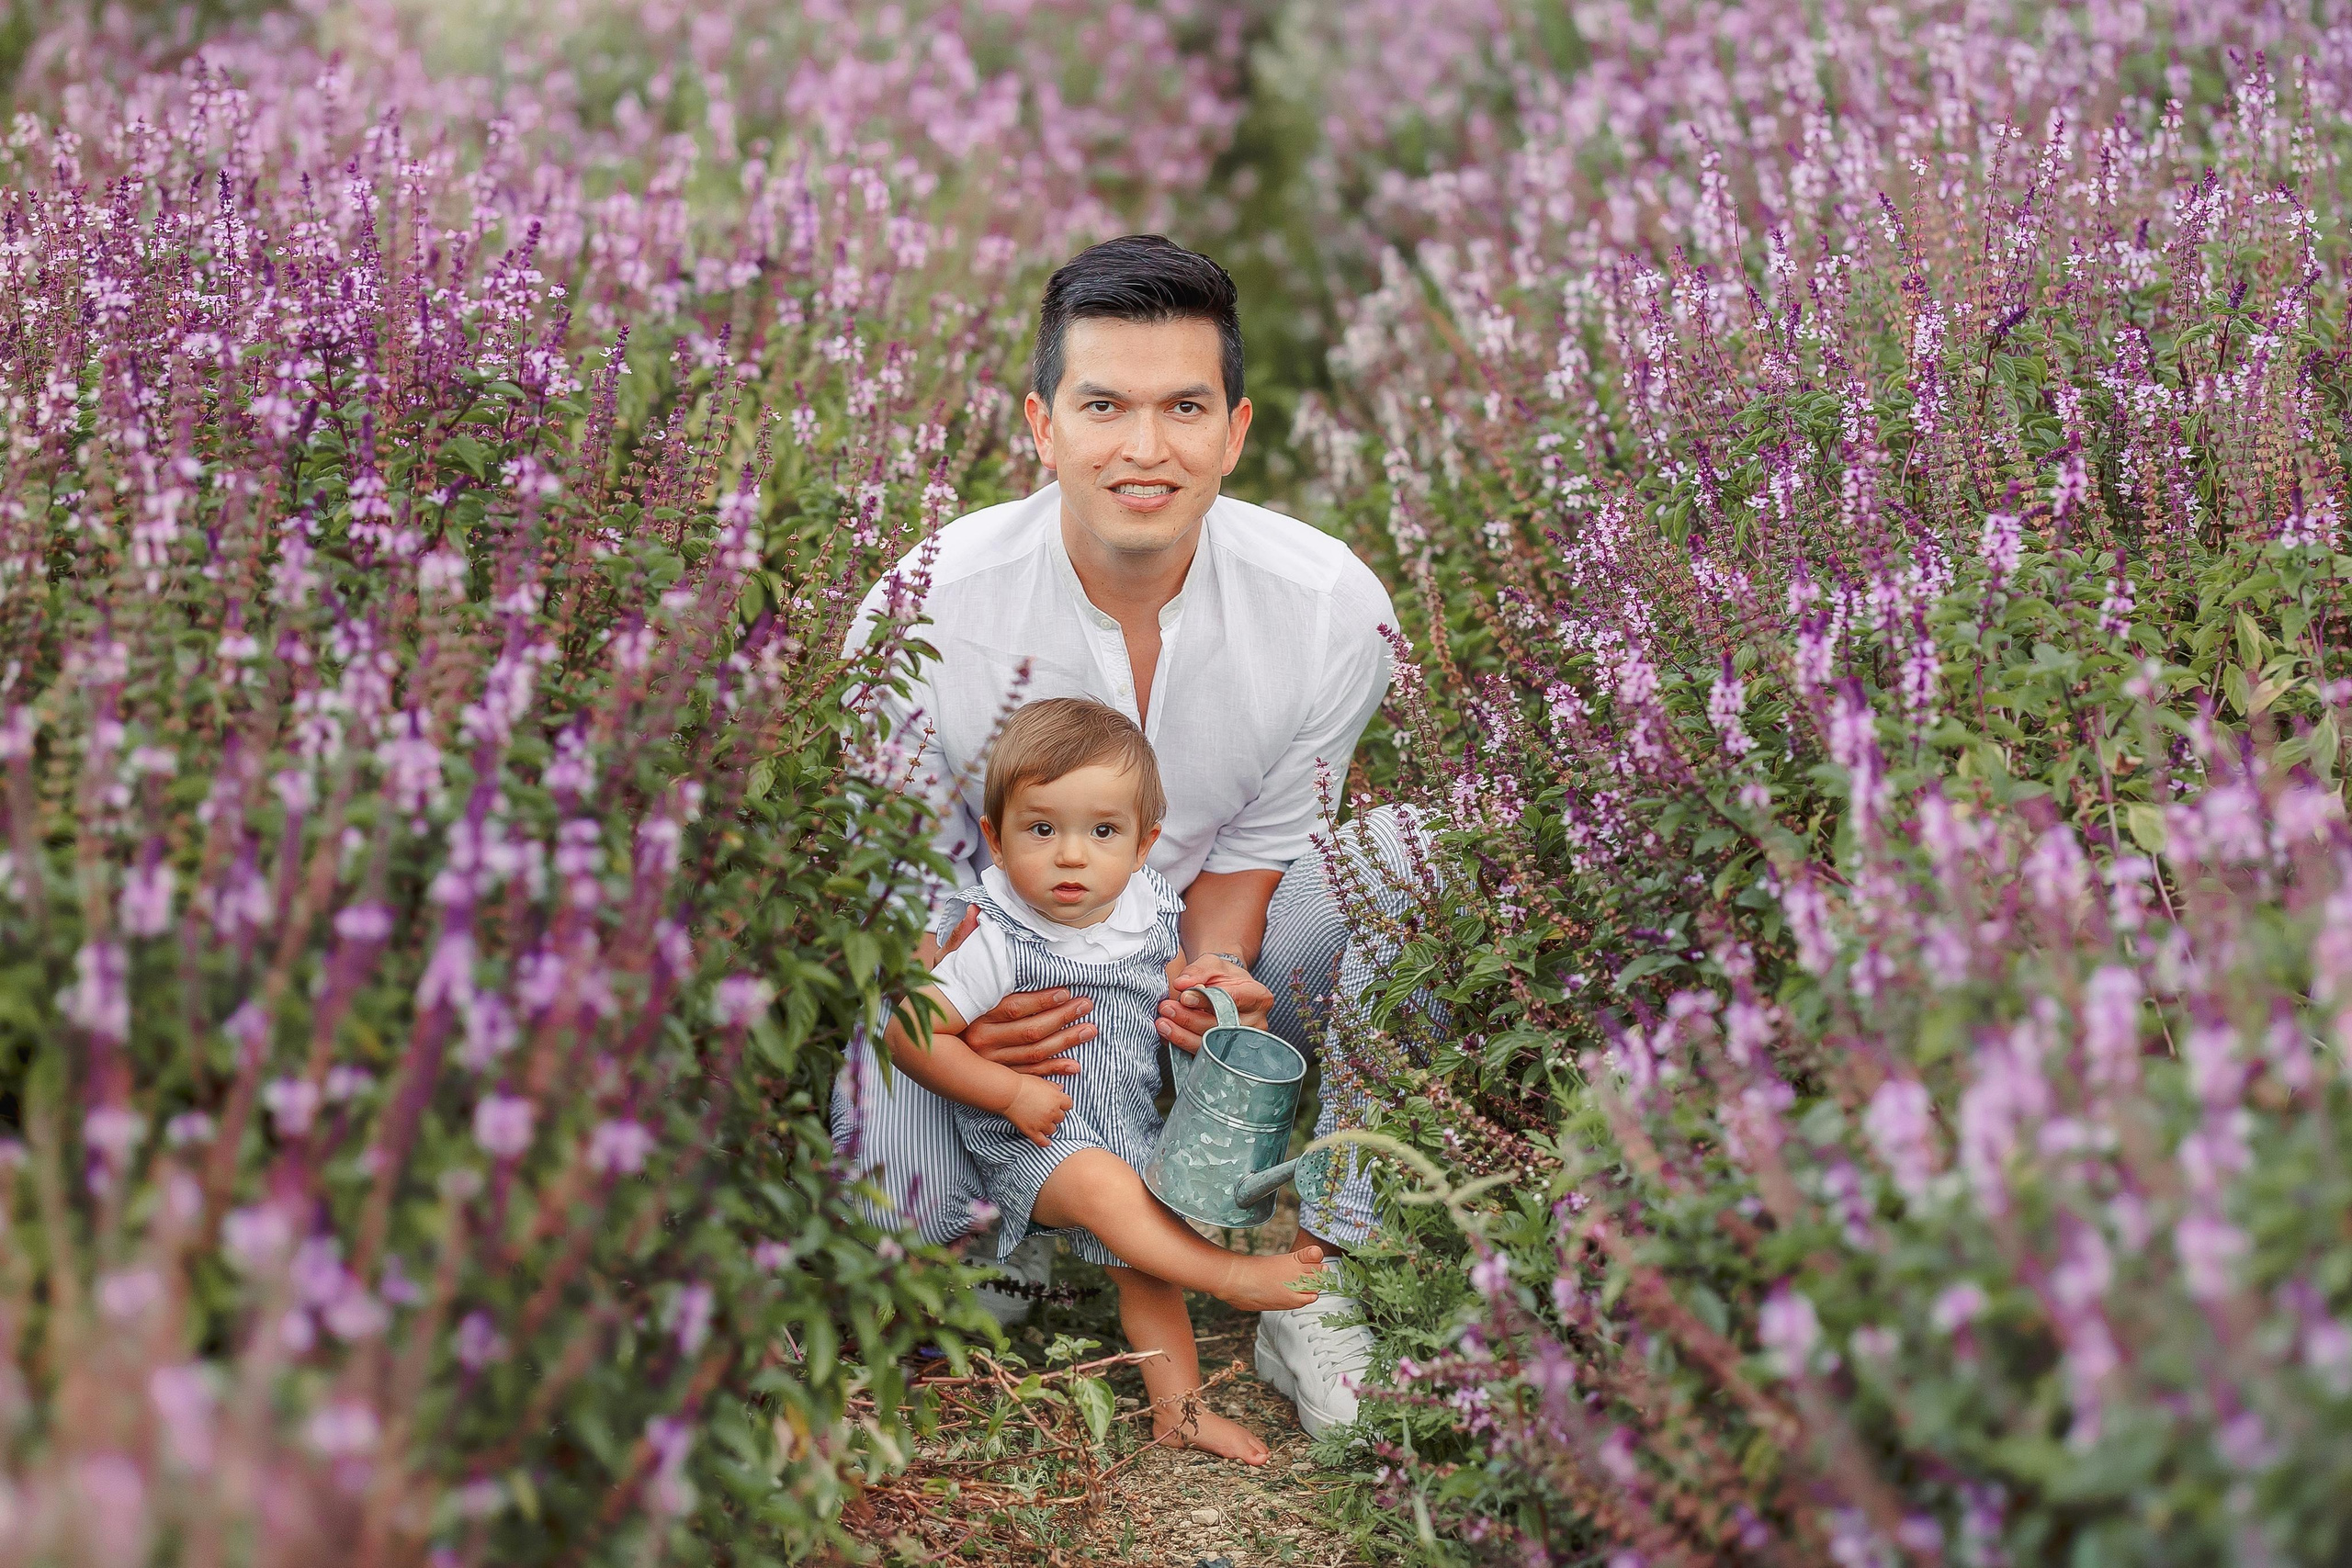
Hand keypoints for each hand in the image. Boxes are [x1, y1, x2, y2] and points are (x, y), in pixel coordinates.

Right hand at [939, 907, 1095, 1076]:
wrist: (919, 1038)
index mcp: (974, 1012)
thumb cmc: (940, 995)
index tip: (1067, 991)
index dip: (1042, 1000)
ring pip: (1034, 1054)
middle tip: (1087, 1005)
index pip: (1015, 1007)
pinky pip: (1028, 1076)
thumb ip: (961, 940)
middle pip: (1029, 1031)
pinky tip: (1074, 1066)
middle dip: (1062, 1018)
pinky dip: (1053, 1072)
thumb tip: (975, 910)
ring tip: (1090, 1029)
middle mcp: (980, 1040)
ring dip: (1065, 1042)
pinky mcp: (995, 1076)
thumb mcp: (944, 967)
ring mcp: (988, 1062)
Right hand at [1005, 1076, 1072, 1148]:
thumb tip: (1061, 1088)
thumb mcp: (1042, 1081)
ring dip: (1049, 1126)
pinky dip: (1045, 1142)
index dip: (1063, 1104)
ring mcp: (1043, 1123)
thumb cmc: (1024, 1084)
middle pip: (1061, 1118)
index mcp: (1057, 1098)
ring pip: (1053, 1130)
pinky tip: (1047, 1142)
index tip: (1058, 1104)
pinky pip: (1042, 1141)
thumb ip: (1053, 1086)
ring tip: (1042, 1122)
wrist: (1008, 1093)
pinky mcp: (1032, 1131)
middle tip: (1046, 1111)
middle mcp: (1052, 1112)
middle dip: (1055, 1115)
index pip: (1069, 1105)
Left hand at [1158, 957, 1273, 1054]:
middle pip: (1221, 1026)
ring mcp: (1243, 1042)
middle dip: (1189, 1019)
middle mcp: (1256, 1023)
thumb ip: (1197, 971)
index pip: (1233, 1000)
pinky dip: (1184, 1045)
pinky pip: (1205, 1055)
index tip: (1184, 997)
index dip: (1206, 1000)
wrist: (1225, 989)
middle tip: (1167, 1009)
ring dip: (1183, 1036)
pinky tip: (1169, 1035)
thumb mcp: (1211, 964)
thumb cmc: (1222, 976)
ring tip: (1163, 1024)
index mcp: (1258, 996)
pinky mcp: (1228, 1055)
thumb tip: (1182, 984)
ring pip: (1211, 1045)